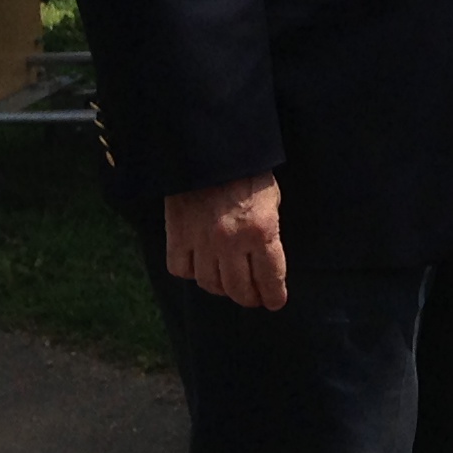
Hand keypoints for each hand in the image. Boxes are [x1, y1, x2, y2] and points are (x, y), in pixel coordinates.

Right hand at [163, 174, 289, 307]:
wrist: (211, 150)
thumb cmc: (249, 173)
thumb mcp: (272, 200)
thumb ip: (268, 233)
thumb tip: (265, 263)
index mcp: (262, 232)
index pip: (270, 278)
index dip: (273, 296)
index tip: (275, 302)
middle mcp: (231, 242)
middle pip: (238, 288)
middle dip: (249, 298)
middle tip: (253, 298)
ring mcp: (202, 241)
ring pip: (210, 283)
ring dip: (221, 288)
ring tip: (228, 285)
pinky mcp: (177, 234)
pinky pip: (180, 268)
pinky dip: (190, 272)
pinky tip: (200, 267)